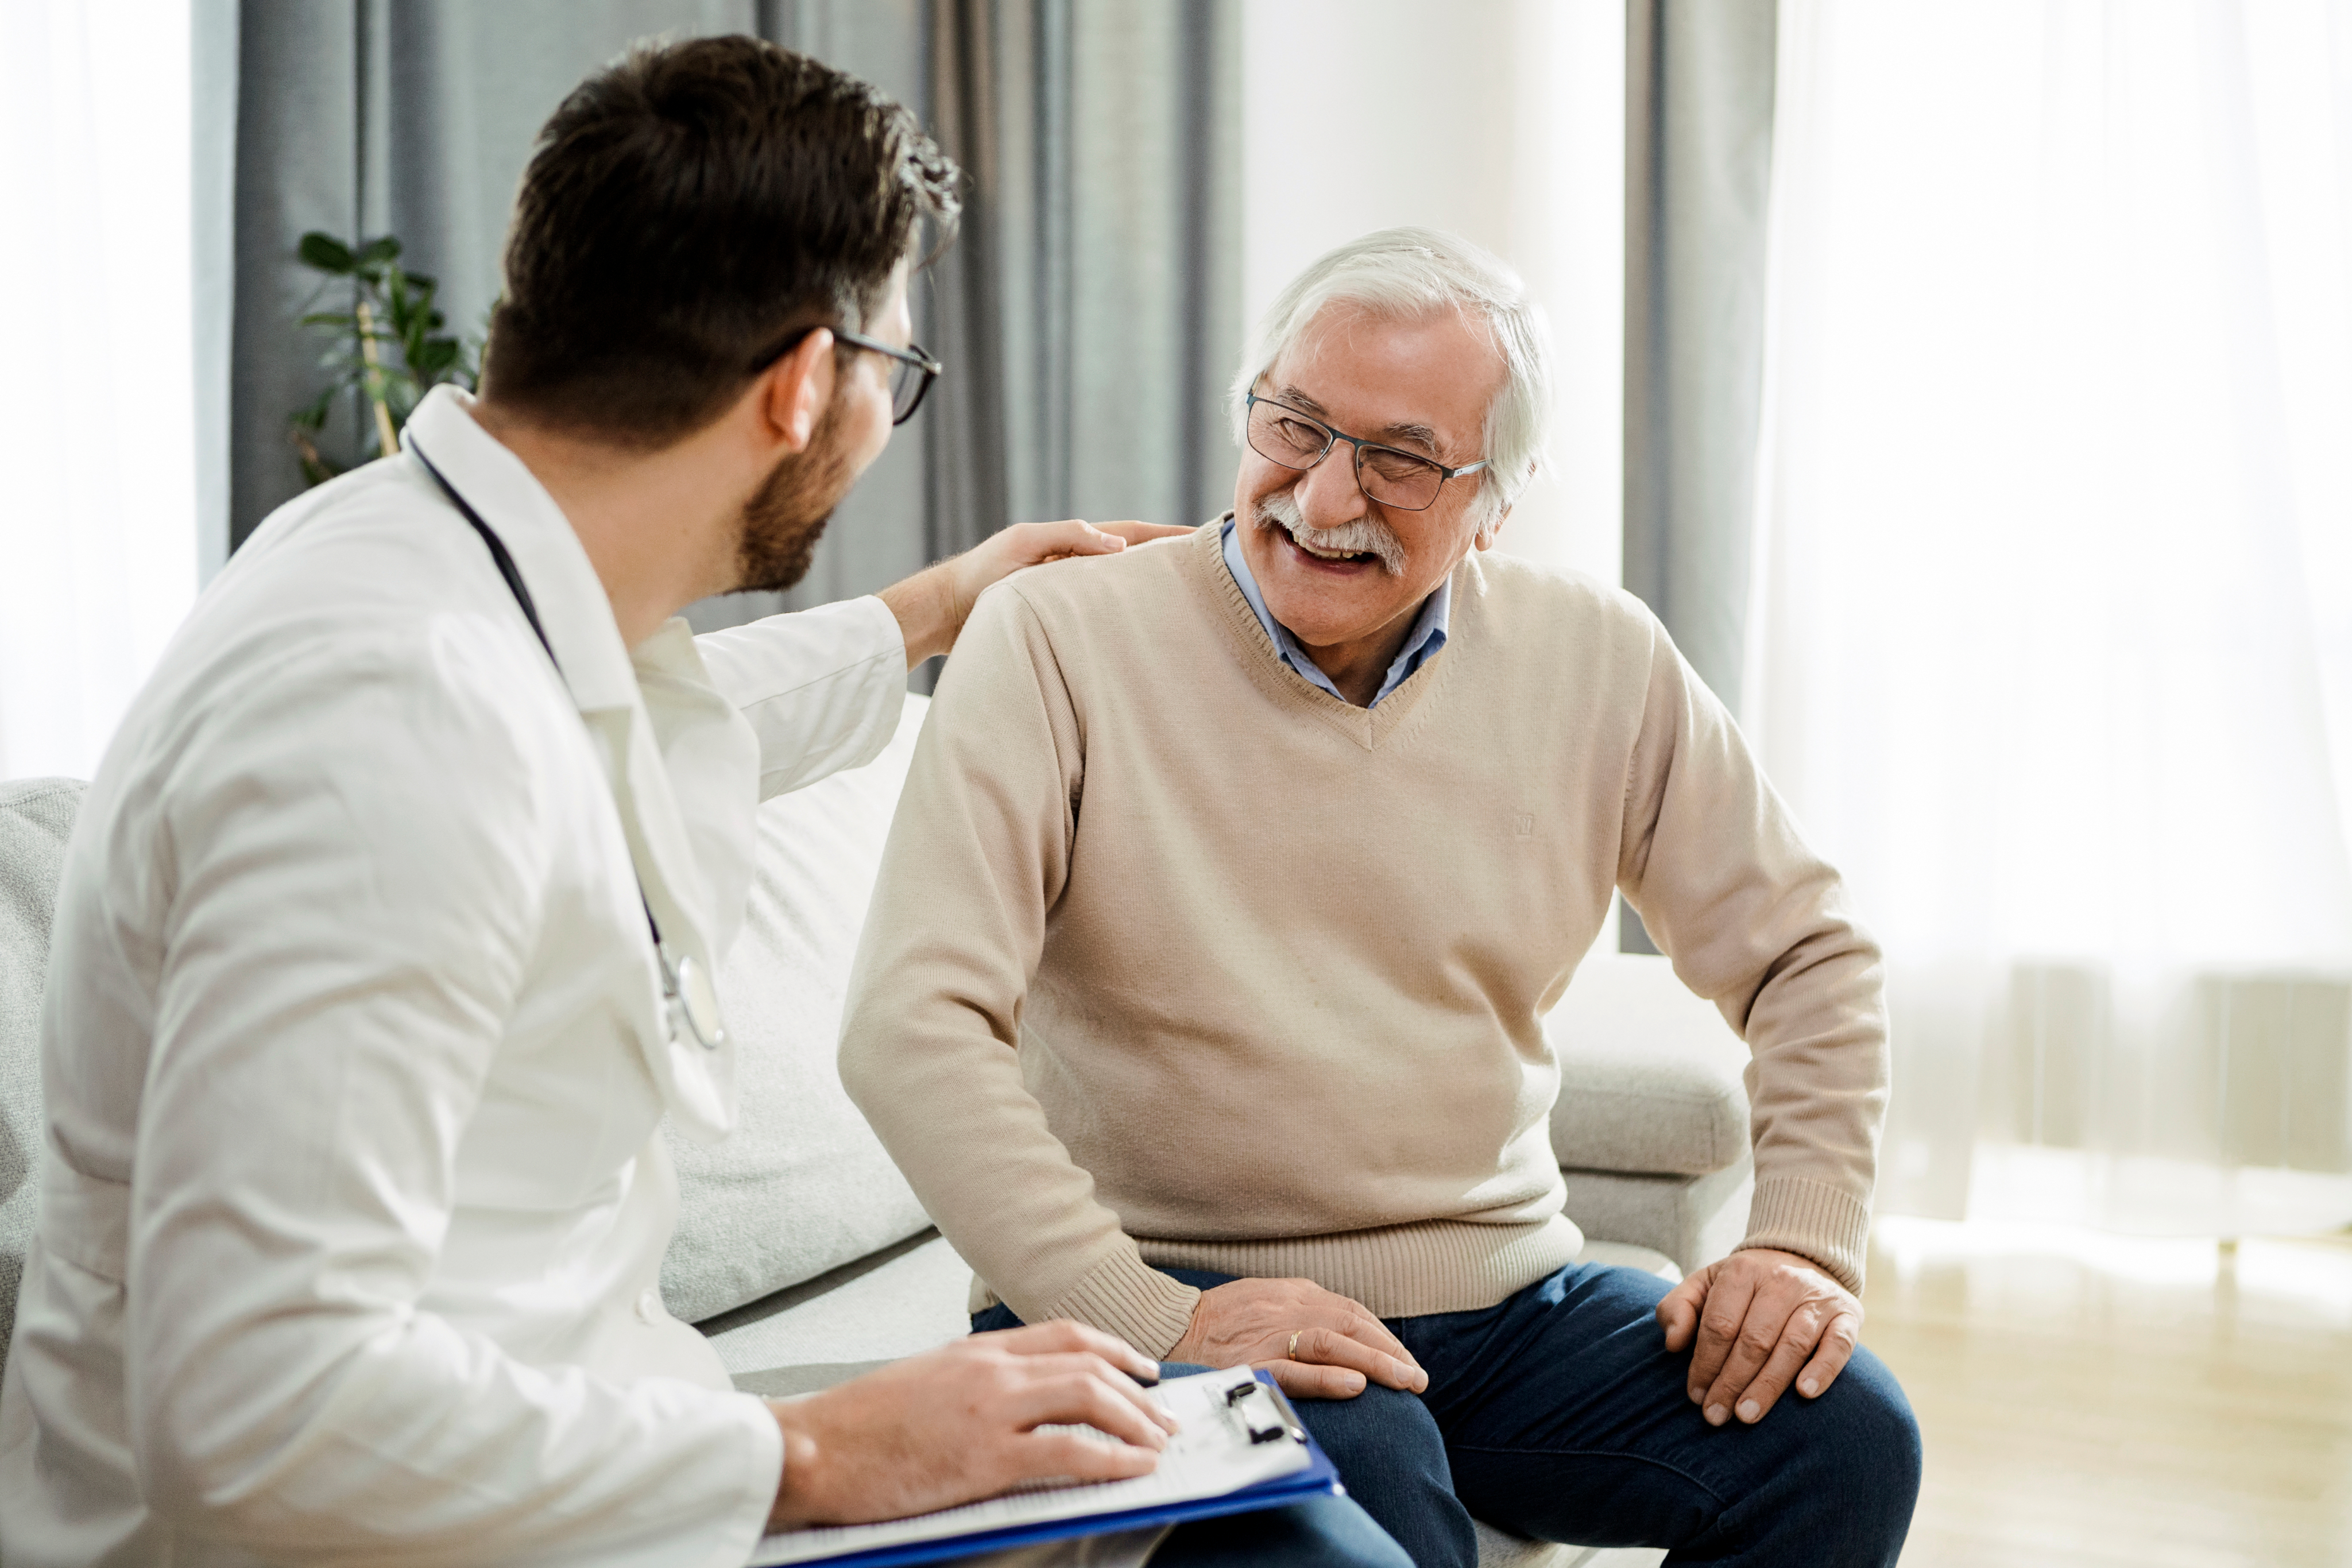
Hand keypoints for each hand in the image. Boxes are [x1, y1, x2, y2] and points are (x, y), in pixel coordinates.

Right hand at [764, 1321, 1177, 1530]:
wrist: (815, 1448)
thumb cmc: (860, 1426)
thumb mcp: (924, 1383)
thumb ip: (971, 1383)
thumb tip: (1012, 1401)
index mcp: (975, 1351)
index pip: (1065, 1335)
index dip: (1114, 1350)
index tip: (1142, 1369)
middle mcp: (990, 1369)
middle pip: (1088, 1364)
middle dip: (1138, 1392)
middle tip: (1163, 1417)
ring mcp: (990, 1409)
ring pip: (1088, 1396)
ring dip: (1134, 1419)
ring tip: (1157, 1443)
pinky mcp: (985, 1456)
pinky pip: (1068, 1451)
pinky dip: (1110, 1458)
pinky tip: (1130, 1468)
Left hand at [879, 519, 1192, 664]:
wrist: (947, 612)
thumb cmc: (981, 575)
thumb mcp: (1023, 545)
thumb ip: (1069, 538)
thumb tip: (1120, 546)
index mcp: (1074, 542)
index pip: (1133, 535)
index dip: (1167, 535)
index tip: (1204, 536)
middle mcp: (1078, 565)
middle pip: (1135, 560)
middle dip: (1170, 561)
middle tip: (1211, 570)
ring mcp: (1072, 592)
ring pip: (1122, 589)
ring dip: (1152, 590)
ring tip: (1188, 599)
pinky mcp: (1062, 618)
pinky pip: (1105, 613)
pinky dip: (1127, 614)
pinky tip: (1143, 628)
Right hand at [1166, 1277, 1426, 1400]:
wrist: (1166, 1326)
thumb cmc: (1217, 1322)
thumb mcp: (1263, 1302)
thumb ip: (1300, 1311)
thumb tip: (1343, 1333)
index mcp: (1291, 1294)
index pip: (1351, 1311)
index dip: (1384, 1336)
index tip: (1405, 1360)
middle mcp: (1285, 1309)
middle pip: (1351, 1324)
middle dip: (1391, 1351)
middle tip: (1418, 1378)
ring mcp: (1268, 1334)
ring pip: (1333, 1342)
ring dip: (1375, 1362)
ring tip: (1405, 1382)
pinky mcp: (1250, 1361)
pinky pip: (1294, 1369)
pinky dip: (1328, 1376)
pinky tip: (1356, 1386)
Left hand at [1656, 1247, 1861, 1426]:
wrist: (1799, 1260)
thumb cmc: (1743, 1287)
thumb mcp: (1704, 1285)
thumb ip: (1678, 1308)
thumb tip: (1672, 1343)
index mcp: (1742, 1271)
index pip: (1719, 1324)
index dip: (1704, 1362)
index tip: (1695, 1395)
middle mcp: (1782, 1281)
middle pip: (1753, 1339)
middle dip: (1731, 1382)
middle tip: (1716, 1415)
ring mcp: (1817, 1297)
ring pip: (1792, 1345)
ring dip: (1768, 1385)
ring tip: (1746, 1415)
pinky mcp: (1846, 1315)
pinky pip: (1838, 1345)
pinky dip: (1823, 1370)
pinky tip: (1804, 1393)